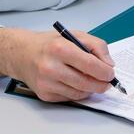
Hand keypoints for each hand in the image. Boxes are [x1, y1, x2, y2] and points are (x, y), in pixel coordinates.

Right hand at [0, 27, 115, 101]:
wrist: (22, 54)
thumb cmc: (50, 44)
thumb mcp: (75, 35)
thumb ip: (96, 46)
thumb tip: (109, 64)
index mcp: (60, 48)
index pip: (90, 64)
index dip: (105, 72)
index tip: (111, 73)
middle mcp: (50, 67)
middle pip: (85, 82)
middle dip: (101, 84)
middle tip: (107, 82)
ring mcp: (46, 83)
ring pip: (79, 93)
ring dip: (90, 89)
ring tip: (92, 81)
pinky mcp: (44, 94)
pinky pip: (69, 98)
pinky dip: (78, 92)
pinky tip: (76, 83)